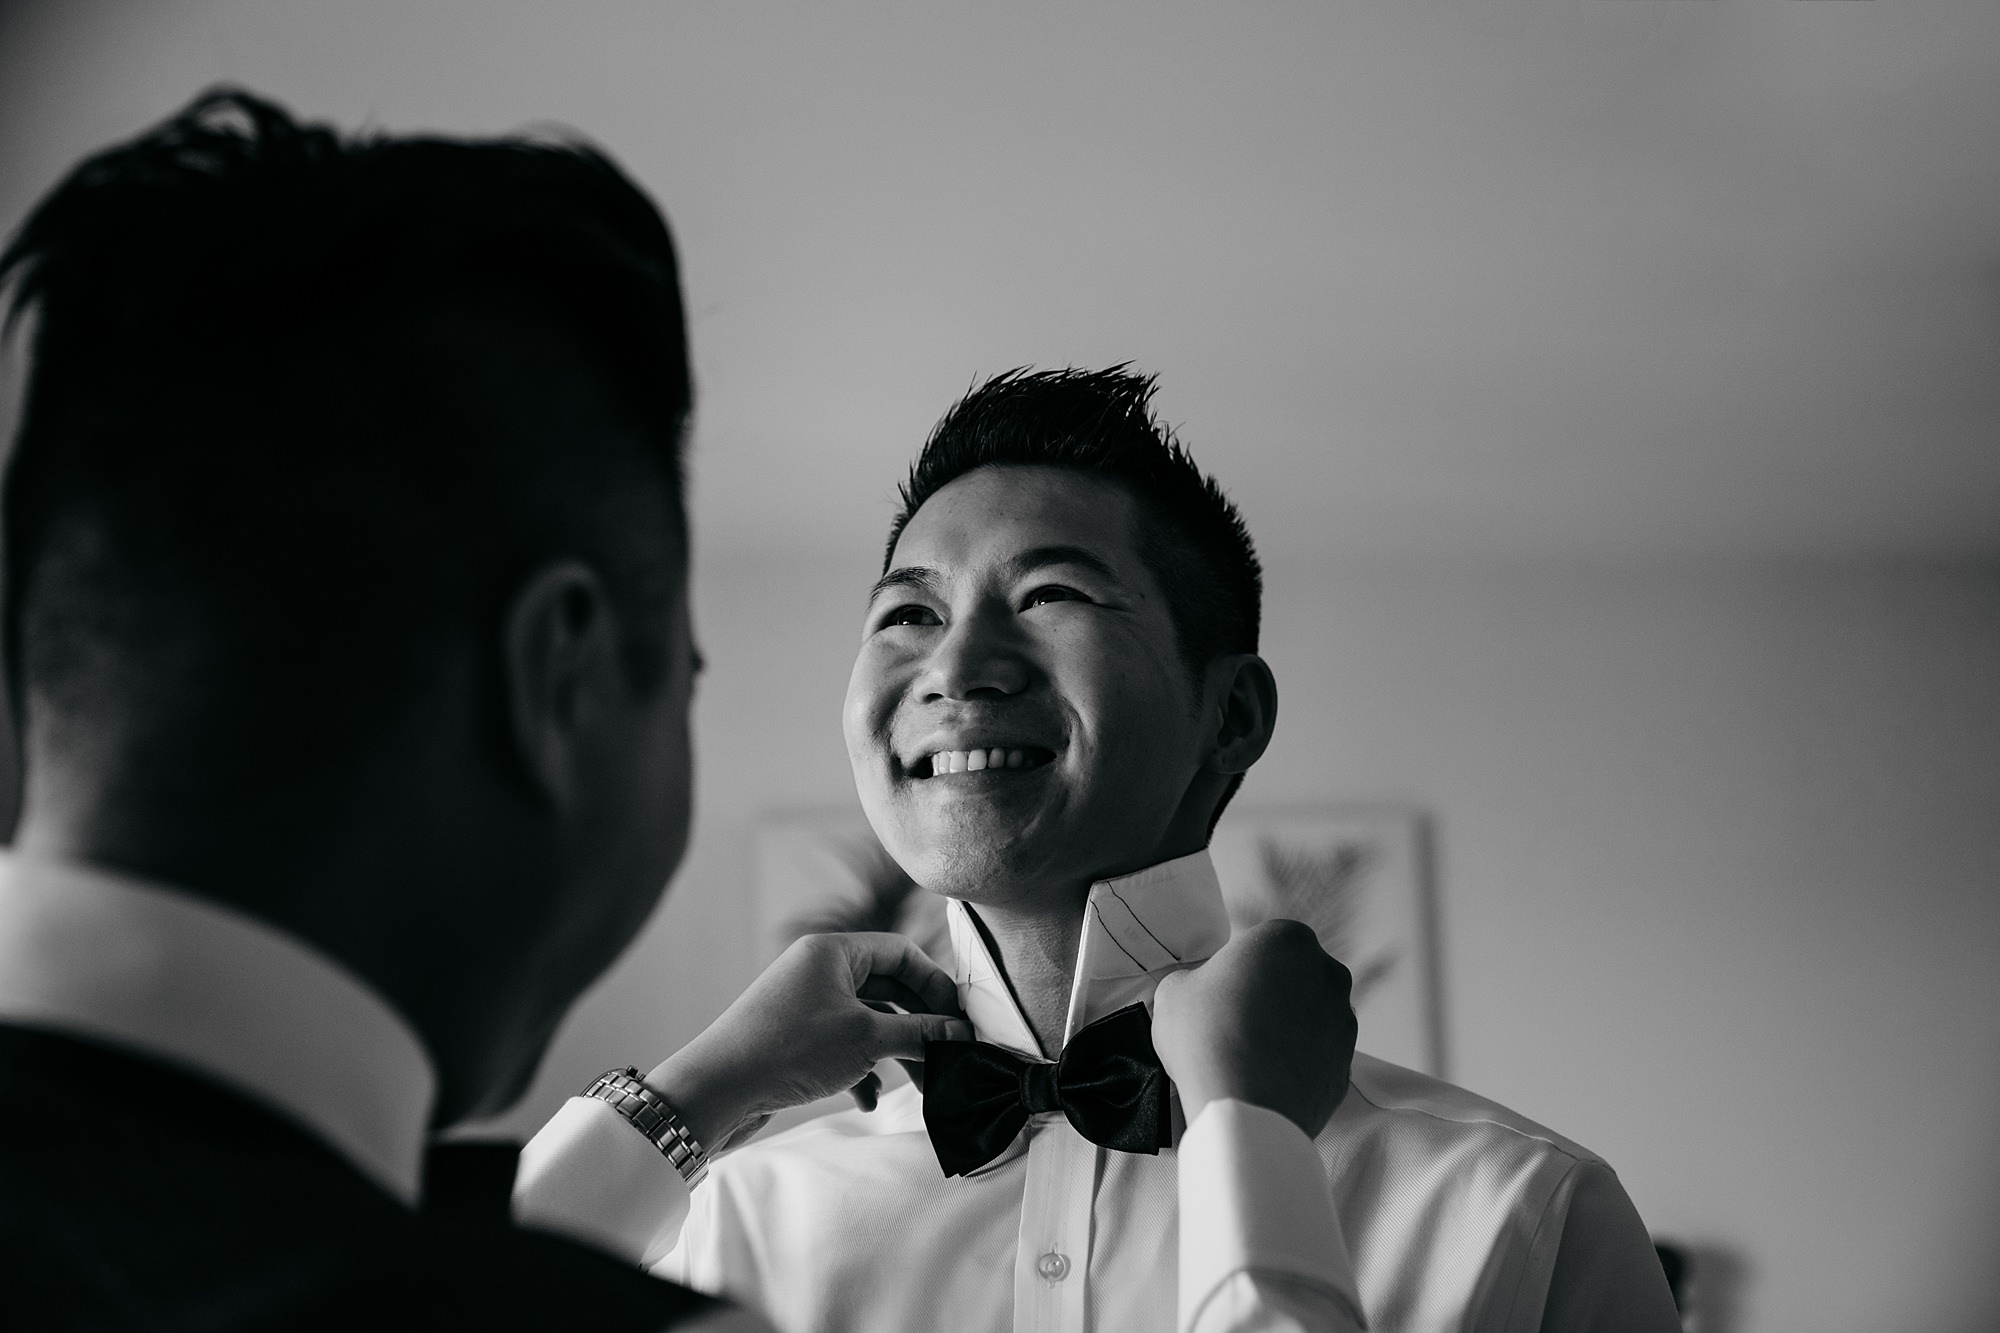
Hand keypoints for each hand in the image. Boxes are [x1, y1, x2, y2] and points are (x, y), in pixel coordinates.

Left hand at [645, 932, 971, 1150]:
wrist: (717, 1089)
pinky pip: (842, 1046)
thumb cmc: (789, 1049)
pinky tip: (867, 1100)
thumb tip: (960, 1033)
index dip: (935, 985)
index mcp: (834, 951)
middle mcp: (818, 971)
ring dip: (893, 1053)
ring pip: (867, 1022)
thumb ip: (920, 1033)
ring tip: (918, 1086)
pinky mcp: (795, 1038)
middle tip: (947, 1055)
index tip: (959, 1020)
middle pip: (887, 989)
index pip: (901, 953)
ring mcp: (805, 1005)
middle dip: (918, 1026)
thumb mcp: (866, 1039)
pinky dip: (860, 1070)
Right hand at [1151, 919, 1355, 1137]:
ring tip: (1248, 1055)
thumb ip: (1194, 979)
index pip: (1262, 944)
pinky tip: (1267, 1077)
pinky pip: (1317, 1056)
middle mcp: (1327, 973)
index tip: (1221, 994)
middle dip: (1269, 996)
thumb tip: (1203, 992)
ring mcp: (1343, 1021)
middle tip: (1233, 1023)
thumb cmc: (1208, 1039)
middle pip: (1293, 977)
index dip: (1238, 970)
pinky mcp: (1347, 1064)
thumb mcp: (1174, 991)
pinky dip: (1298, 1063)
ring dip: (1285, 1029)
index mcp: (1288, 938)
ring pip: (1309, 1016)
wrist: (1243, 1107)